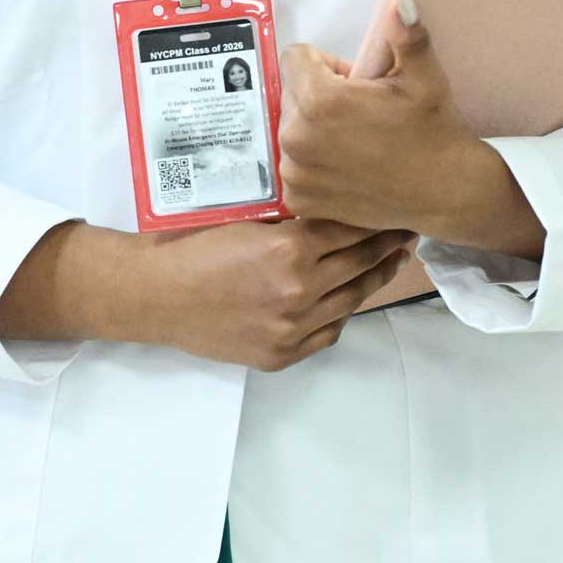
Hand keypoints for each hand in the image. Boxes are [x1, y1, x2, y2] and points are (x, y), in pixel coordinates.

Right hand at [131, 218, 417, 370]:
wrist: (157, 295)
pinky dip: (340, 314)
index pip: (351, 231)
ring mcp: (292, 326)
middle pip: (360, 265)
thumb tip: (332, 209)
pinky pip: (328, 333)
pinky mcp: (282, 353)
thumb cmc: (194, 247)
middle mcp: (299, 289)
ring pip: (351, 301)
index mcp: (290, 248)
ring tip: (389, 264)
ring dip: (373, 280)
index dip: (377, 221)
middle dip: (387, 247)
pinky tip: (348, 299)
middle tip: (405, 234)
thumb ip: (291, 220)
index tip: (395, 212)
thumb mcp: (246, 219)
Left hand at [279, 0, 542, 257]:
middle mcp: (296, 137)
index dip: (326, 65)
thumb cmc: (432, 131)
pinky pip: (294, 165)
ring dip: (314, 129)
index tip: (356, 83)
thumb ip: (405, 35)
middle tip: (360, 112)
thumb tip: (400, 0)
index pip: (295, 58)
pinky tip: (347, 167)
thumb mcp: (423, 77)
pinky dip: (314, 163)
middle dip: (319, 95)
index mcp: (320, 100)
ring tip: (356, 140)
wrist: (443, 193)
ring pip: (292, 128)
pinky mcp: (299, 199)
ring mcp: (295, 172)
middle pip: (291, 93)